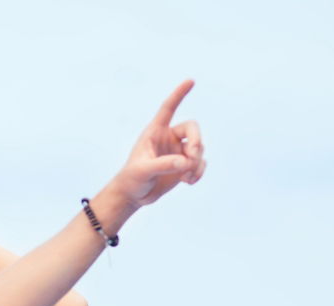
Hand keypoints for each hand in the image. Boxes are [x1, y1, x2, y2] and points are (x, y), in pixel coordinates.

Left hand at [109, 79, 206, 208]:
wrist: (134, 195)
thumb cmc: (132, 179)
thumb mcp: (142, 171)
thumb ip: (162, 164)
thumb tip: (184, 162)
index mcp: (155, 132)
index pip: (168, 108)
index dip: (179, 94)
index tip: (190, 81)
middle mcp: (169, 137)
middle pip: (193, 128)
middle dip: (197, 142)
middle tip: (193, 155)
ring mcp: (178, 151)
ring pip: (200, 148)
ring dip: (196, 162)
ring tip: (186, 176)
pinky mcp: (185, 165)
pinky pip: (201, 163)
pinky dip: (198, 172)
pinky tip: (188, 181)